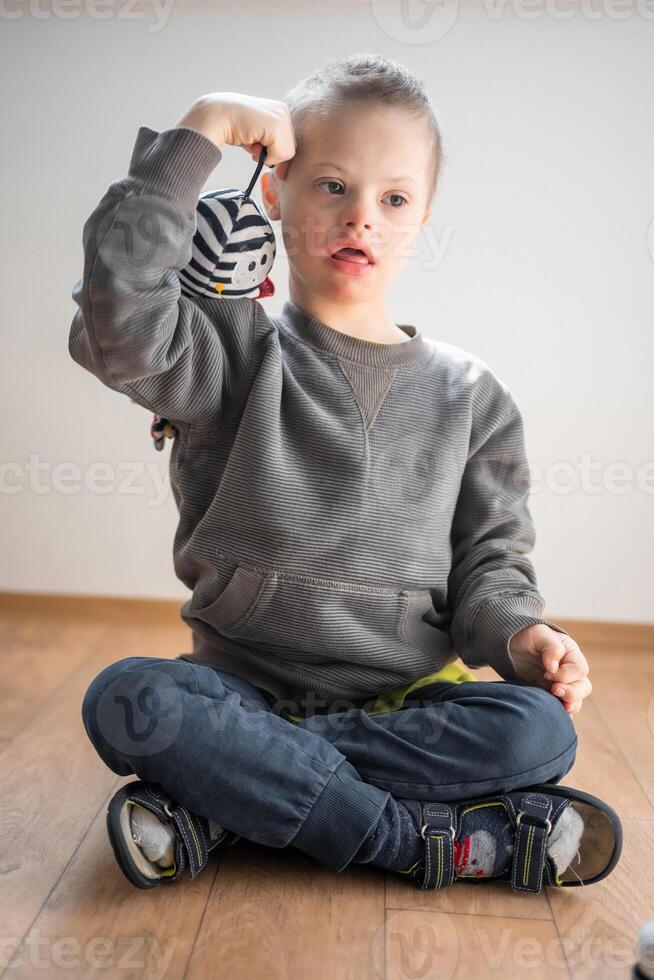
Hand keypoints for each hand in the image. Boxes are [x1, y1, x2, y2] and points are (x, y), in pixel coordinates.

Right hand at [176, 92, 295, 177]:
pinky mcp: (276, 125)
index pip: (289, 143)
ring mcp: (281, 117)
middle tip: (253, 144)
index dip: (276, 153)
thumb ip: (270, 148)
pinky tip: (253, 143)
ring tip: (252, 142)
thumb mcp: (257, 137)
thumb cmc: (233, 127)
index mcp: (280, 111)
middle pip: (290, 149)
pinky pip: (281, 154)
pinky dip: (267, 157)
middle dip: (272, 154)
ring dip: (268, 156)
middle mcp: (283, 111)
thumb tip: (282, 172)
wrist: (216, 117)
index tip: (261, 152)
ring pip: (287, 153)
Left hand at [508, 624, 591, 716]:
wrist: (511, 645)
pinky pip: (562, 707)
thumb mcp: (538, 633)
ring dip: (569, 705)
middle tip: (554, 690)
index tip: (546, 672)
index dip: (564, 674)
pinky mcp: (550, 694)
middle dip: (572, 693)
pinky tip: (553, 714)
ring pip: (576, 700)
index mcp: (571, 654)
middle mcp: (570, 671)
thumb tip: (554, 667)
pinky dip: (560, 712)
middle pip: (584, 687)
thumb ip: (551, 646)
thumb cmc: (527, 636)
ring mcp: (562, 684)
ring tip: (560, 707)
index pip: (579, 669)